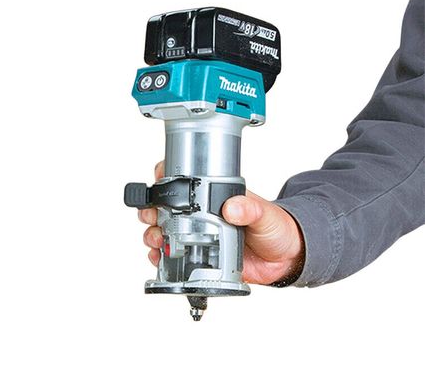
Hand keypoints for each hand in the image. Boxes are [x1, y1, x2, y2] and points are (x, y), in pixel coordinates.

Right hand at [138, 161, 304, 284]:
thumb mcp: (266, 215)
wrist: (286, 257)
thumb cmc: (277, 228)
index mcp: (216, 197)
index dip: (167, 178)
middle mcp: (203, 214)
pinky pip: (176, 257)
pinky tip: (160, 259)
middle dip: (152, 210)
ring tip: (155, 239)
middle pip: (167, 207)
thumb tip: (232, 207)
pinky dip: (163, 258)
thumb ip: (251, 209)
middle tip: (151, 215)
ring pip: (166, 231)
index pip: (186, 180)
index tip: (158, 180)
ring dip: (154, 234)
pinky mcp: (202, 257)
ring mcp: (200, 236)